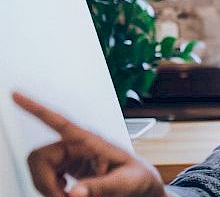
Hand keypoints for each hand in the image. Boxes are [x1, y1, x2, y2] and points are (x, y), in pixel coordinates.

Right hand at [12, 92, 165, 196]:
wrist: (139, 187)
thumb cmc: (138, 178)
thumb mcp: (126, 182)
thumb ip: (101, 187)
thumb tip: (75, 193)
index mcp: (91, 141)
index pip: (60, 122)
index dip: (36, 109)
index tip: (16, 96)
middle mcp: (76, 146)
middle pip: (39, 157)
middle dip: (44, 180)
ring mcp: (69, 157)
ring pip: (39, 169)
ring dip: (48, 187)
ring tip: (68, 196)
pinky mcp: (65, 168)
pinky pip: (44, 177)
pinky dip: (50, 189)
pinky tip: (65, 192)